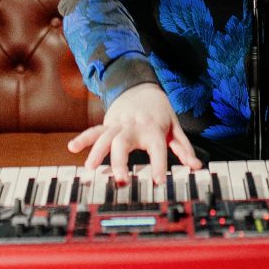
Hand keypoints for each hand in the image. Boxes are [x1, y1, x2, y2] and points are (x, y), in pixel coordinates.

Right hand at [67, 83, 201, 184]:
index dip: (158, 165)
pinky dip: (83, 138)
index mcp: (154, 129)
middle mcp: (134, 126)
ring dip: (97, 153)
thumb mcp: (175, 127)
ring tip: (91, 170)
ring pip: (106, 137)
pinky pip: (94, 130)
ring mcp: (119, 124)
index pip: (158, 149)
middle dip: (120, 162)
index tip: (157, 182)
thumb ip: (184, 148)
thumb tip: (196, 167)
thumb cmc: (160, 111)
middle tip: (120, 180)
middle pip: (125, 143)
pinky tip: (72, 147)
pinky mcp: (108, 123)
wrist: (142, 86)